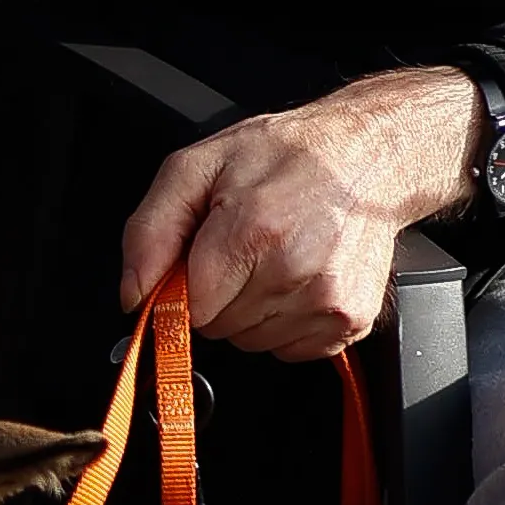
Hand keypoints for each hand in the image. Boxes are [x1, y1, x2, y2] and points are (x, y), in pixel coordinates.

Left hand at [116, 68, 485, 361]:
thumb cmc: (285, 155)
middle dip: (219, 296)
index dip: (186, 287)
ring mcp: (328, 302)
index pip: (189, 309)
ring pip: (253, 343)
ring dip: (252, 310)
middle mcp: (294, 272)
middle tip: (243, 249)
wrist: (370, 155)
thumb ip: (150, 232)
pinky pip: (291, 349)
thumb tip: (134, 297)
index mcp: (250, 232)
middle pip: (219, 329)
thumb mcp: (196, 167)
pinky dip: (286, 322)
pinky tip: (298, 279)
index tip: (201, 260)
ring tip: (275, 259)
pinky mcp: (352, 321)